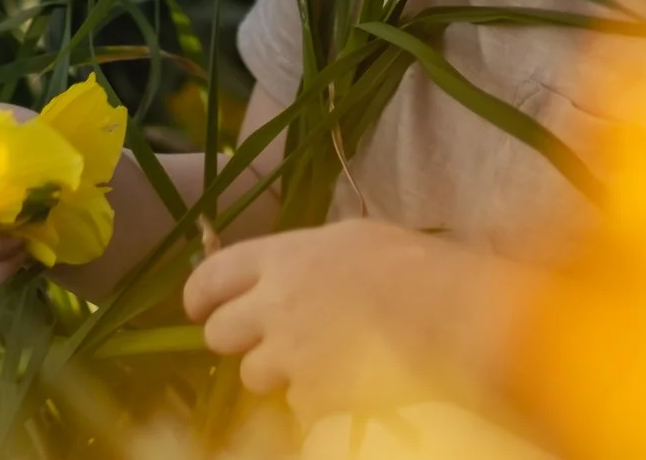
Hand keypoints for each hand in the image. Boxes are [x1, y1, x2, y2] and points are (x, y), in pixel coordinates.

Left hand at [182, 219, 522, 424]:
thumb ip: (311, 256)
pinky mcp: (311, 397)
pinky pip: (299, 405)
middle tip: (263, 341)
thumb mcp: (353, 240)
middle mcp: (273, 305)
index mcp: (282, 257)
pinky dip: (318, 401)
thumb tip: (295, 270)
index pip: (212, 275)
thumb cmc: (412, 266)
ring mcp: (289, 355)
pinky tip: (350, 385)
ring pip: (253, 376)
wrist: (446, 317)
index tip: (199, 309)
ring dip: (278, 373)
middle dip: (235, 340)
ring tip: (320, 361)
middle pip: (219, 333)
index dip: (199, 295)